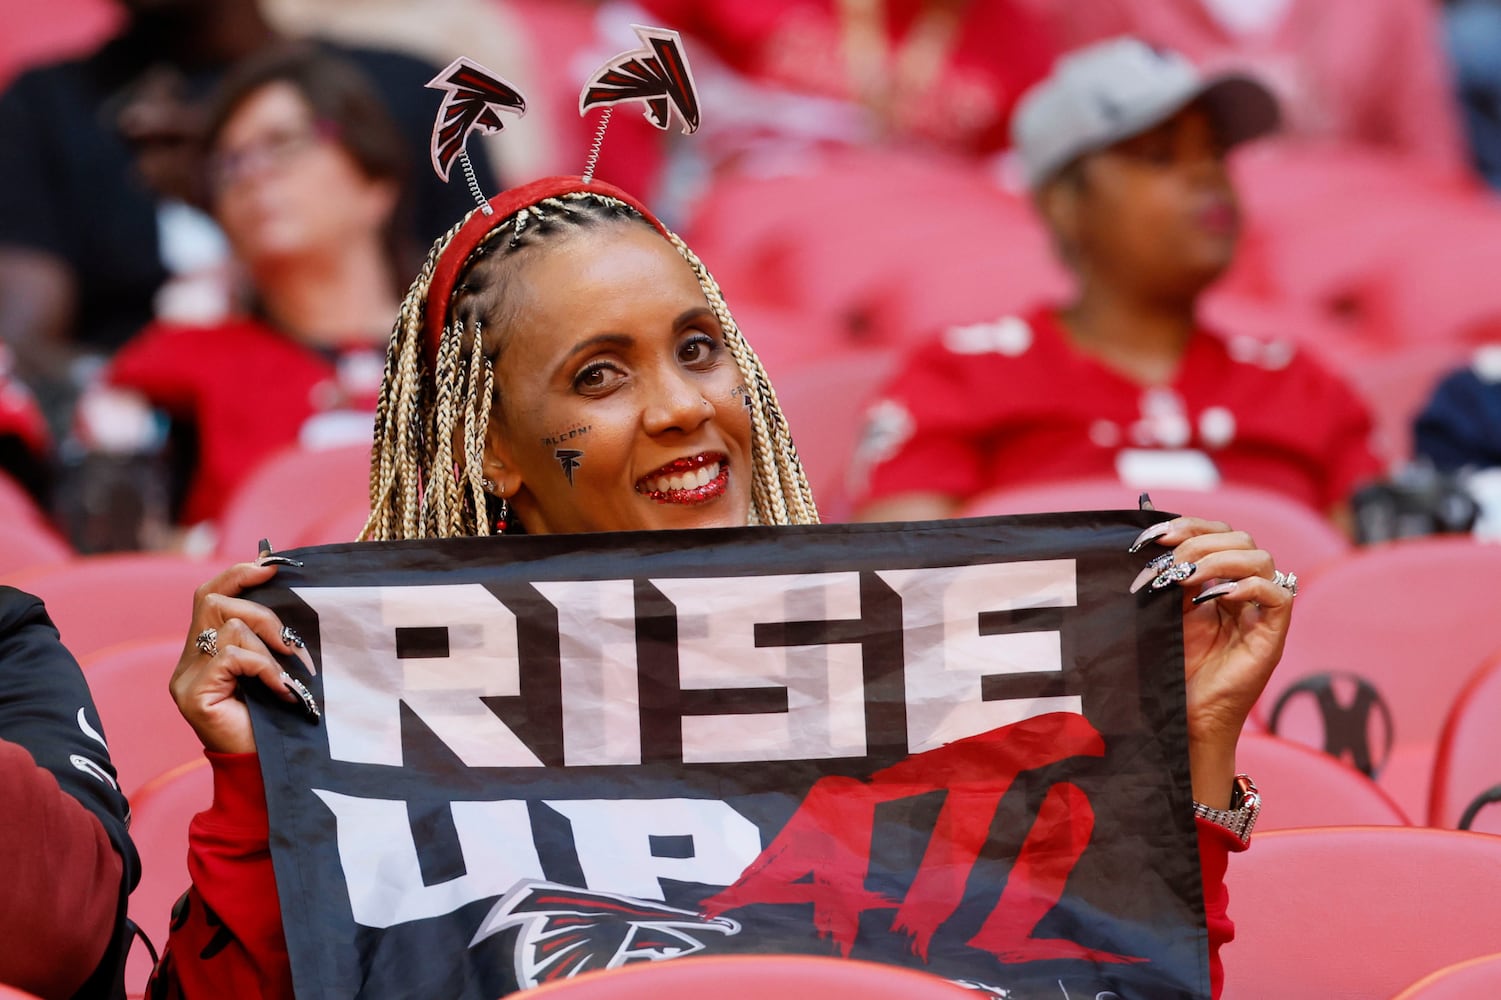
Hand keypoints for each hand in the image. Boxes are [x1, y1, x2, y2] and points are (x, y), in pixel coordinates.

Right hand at [169, 559, 312, 754]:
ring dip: (269, 648)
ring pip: (227, 627)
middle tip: (291, 643)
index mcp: (203, 651)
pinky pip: (233, 657)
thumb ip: (267, 635)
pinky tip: (281, 691)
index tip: (272, 567)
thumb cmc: (275, 719)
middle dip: (262, 613)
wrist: (264, 770)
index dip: (238, 574)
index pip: (207, 594)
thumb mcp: (273, 666)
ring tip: (288, 676)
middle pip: (213, 602)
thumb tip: (284, 588)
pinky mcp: (193, 695)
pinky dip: (265, 668)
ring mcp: (185, 679)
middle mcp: (187, 662)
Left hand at [1128, 517, 1293, 806]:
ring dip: (1219, 560)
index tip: (1153, 536)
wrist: (1181, 719)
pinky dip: (1248, 587)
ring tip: (1186, 579)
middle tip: (1167, 566)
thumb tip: (1150, 545)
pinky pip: (1279, 596)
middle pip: (1240, 539)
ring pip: (1262, 559)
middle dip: (1199, 543)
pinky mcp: (1271, 638)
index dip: (1188, 525)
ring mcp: (1259, 614)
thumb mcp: (1161, 614)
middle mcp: (1242, 593)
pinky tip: (1215, 597)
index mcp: (1216, 582)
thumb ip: (1165, 580)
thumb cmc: (1169, 670)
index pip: (1216, 533)